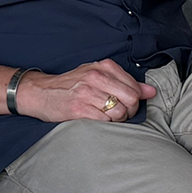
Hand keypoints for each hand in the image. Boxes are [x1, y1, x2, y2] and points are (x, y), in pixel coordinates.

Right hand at [21, 59, 157, 124]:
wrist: (40, 92)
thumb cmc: (71, 85)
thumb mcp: (97, 76)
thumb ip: (125, 82)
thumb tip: (151, 91)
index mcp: (103, 67)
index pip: (134, 87)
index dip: (135, 100)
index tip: (128, 105)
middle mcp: (96, 77)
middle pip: (130, 99)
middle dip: (129, 111)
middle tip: (120, 114)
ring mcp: (87, 93)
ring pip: (119, 113)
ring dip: (117, 120)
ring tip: (107, 118)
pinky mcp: (79, 110)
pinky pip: (104, 122)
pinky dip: (105, 125)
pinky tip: (96, 121)